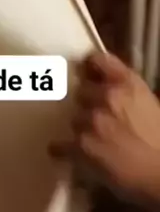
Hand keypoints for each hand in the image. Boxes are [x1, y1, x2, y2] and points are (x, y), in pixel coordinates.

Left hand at [51, 53, 159, 205]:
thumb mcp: (148, 103)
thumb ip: (125, 89)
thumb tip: (105, 84)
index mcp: (126, 82)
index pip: (97, 59)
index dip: (89, 66)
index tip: (86, 73)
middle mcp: (106, 95)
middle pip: (81, 91)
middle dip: (86, 103)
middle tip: (95, 116)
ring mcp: (91, 119)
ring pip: (73, 117)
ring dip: (80, 126)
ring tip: (91, 139)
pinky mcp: (81, 144)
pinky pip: (62, 143)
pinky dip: (64, 148)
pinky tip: (67, 151)